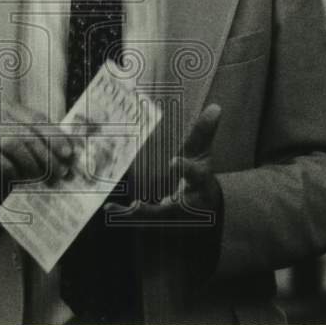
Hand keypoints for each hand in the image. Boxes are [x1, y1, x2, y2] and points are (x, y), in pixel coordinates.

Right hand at [0, 101, 75, 220]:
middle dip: (47, 154)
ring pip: (11, 143)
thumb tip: (73, 153)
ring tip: (42, 178)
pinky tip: (17, 177)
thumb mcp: (28, 148)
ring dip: (31, 163)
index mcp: (11, 110)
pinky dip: (10, 168)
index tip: (69, 154)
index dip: (55, 136)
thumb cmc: (8, 159)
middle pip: (26, 131)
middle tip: (60, 172)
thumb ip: (46, 144)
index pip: (37, 118)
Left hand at [104, 103, 223, 277]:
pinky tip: (110, 209)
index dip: (186, 168)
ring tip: (128, 207)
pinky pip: (141, 218)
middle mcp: (187, 200)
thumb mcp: (202, 152)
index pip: (195, 174)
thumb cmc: (198, 172)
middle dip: (156, 207)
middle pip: (173, 206)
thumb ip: (204, 132)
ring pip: (156, 216)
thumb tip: (215, 106)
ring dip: (141, 213)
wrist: (203, 203)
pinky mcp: (159, 217)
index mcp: (199, 180)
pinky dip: (126, 215)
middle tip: (139, 205)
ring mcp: (172, 211)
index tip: (174, 162)